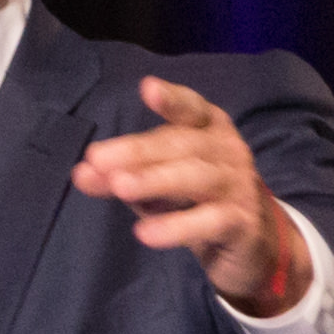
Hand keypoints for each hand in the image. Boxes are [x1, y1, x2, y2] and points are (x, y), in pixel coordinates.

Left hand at [77, 75, 307, 313]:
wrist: (253, 245)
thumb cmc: (199, 202)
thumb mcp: (156, 187)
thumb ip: (119, 176)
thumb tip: (81, 173)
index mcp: (209, 131)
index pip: (192, 109)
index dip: (172, 99)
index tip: (148, 88)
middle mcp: (228, 151)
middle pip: (183, 145)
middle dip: (138, 151)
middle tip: (97, 158)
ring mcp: (238, 186)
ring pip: (196, 178)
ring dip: (155, 180)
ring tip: (119, 187)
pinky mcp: (240, 223)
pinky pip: (209, 221)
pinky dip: (177, 227)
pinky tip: (145, 233)